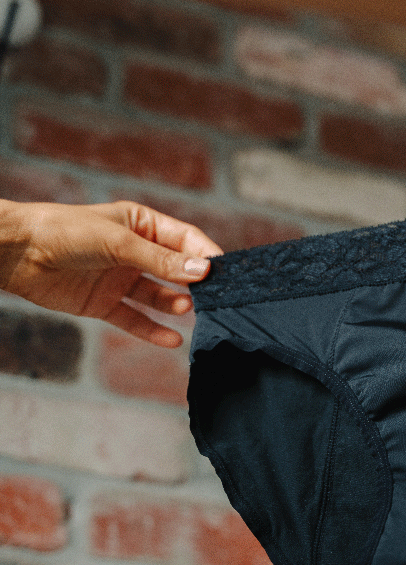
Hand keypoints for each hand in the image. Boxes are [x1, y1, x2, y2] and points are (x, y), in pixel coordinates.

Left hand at [0, 200, 223, 347]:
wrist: (15, 253)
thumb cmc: (65, 231)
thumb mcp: (119, 243)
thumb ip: (161, 261)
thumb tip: (203, 272)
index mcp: (142, 224)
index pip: (186, 240)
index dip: (206, 255)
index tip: (225, 273)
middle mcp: (136, 252)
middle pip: (175, 270)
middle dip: (196, 284)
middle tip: (216, 298)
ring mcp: (121, 278)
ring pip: (158, 296)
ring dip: (174, 304)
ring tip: (189, 310)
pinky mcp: (105, 303)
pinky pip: (135, 318)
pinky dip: (152, 330)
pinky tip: (172, 339)